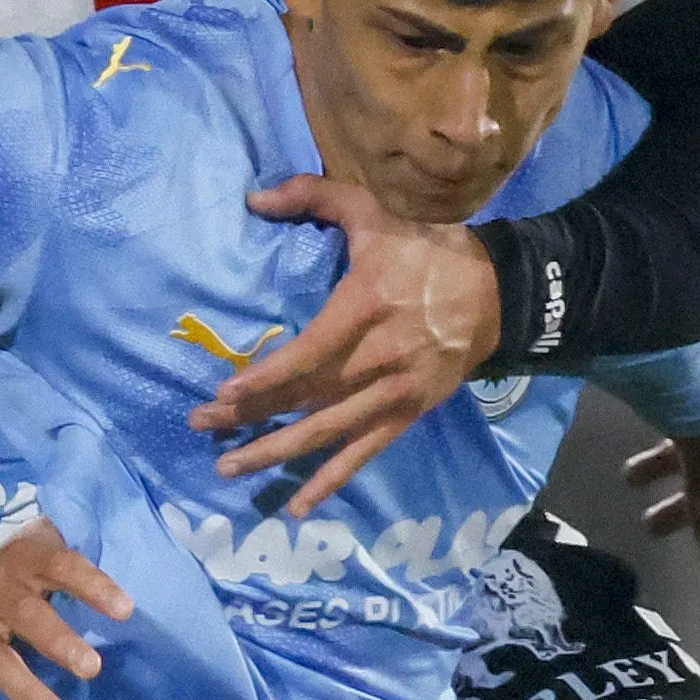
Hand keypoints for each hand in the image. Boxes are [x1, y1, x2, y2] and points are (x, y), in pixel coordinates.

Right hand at [0, 517, 135, 699]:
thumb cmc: (7, 587)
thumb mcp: (31, 561)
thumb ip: (70, 567)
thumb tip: (126, 597)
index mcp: (22, 565)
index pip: (59, 566)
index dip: (92, 585)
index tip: (125, 611)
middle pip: (25, 615)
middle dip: (59, 641)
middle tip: (92, 668)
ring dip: (31, 693)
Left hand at [192, 174, 500, 513]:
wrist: (498, 292)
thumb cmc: (428, 249)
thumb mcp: (375, 211)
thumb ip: (313, 195)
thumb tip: (253, 197)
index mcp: (365, 307)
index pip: (307, 354)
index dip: (265, 378)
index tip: (224, 393)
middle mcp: (377, 358)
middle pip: (306, 395)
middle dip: (250, 414)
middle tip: (201, 427)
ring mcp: (394, 392)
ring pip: (326, 430)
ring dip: (275, 452)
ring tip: (230, 466)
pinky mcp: (408, 413)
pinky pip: (365, 452)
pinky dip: (332, 480)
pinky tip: (299, 504)